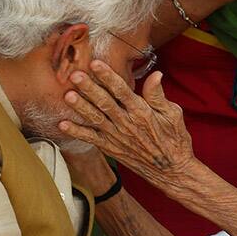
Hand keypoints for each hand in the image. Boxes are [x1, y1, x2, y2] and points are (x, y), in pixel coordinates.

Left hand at [59, 62, 195, 194]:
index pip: (122, 91)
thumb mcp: (173, 115)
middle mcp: (127, 124)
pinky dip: (77, 132)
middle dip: (89, 88)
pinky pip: (91, 139)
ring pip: (95, 119)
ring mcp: (117, 137)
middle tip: (75, 75)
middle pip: (105, 103)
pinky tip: (62, 124)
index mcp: (142, 112)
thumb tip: (155, 74)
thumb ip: (158, 96)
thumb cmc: (174, 140)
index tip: (95, 64)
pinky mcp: (111, 148)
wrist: (171, 171)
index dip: (108, 77)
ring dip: (80, 107)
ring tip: (68, 96)